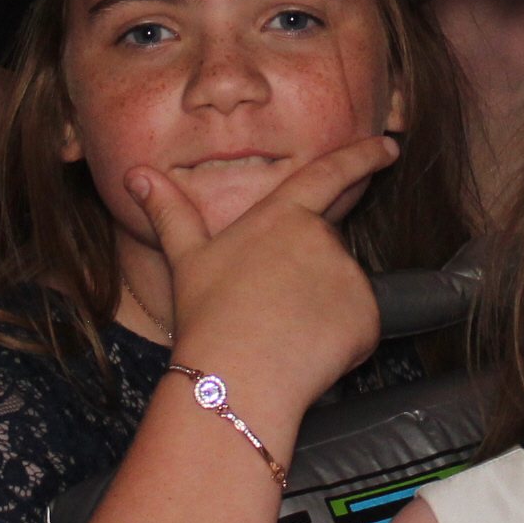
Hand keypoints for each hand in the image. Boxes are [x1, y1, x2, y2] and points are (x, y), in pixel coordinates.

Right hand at [134, 133, 395, 435]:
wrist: (237, 376)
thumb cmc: (208, 317)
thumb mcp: (186, 258)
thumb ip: (169, 212)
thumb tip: (136, 175)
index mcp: (282, 215)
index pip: (330, 174)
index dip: (362, 156)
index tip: (387, 146)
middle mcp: (322, 237)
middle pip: (326, 249)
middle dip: (307, 275)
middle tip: (271, 308)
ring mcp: (348, 276)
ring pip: (342, 290)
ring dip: (321, 309)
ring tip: (283, 332)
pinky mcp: (367, 317)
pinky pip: (358, 326)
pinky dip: (339, 340)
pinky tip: (305, 351)